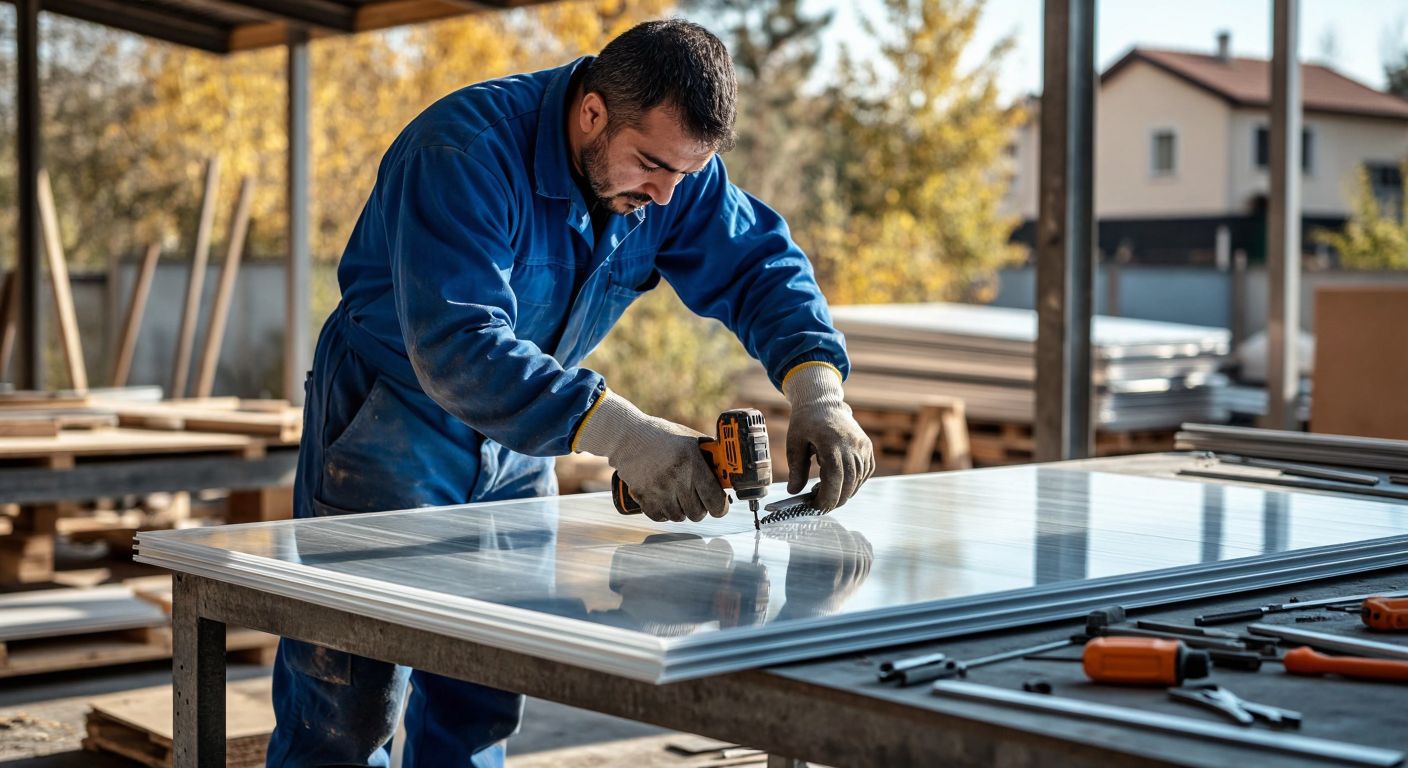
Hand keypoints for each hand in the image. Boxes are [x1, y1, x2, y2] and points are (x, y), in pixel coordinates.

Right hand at [574, 390, 726, 522]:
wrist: (627, 435)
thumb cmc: (662, 436)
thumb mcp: (690, 439)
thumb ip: (709, 455)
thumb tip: (727, 471)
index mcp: (692, 461)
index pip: (714, 498)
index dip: (720, 507)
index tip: (720, 506)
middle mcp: (676, 477)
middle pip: (697, 513)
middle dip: (700, 509)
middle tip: (698, 500)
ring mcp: (657, 489)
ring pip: (679, 517)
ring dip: (681, 511)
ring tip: (678, 497)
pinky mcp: (642, 495)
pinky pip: (659, 517)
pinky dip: (664, 512)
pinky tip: (664, 501)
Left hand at [783, 364, 873, 510]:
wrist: (823, 402)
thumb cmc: (806, 422)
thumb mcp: (794, 443)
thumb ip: (796, 469)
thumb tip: (793, 491)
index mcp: (831, 442)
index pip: (834, 477)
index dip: (827, 496)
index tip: (815, 506)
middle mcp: (851, 444)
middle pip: (849, 482)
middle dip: (835, 500)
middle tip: (820, 507)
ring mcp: (862, 446)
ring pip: (858, 479)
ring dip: (845, 493)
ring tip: (827, 494)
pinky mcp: (867, 447)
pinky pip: (865, 472)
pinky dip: (854, 484)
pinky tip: (841, 486)